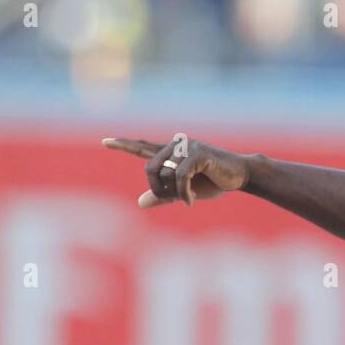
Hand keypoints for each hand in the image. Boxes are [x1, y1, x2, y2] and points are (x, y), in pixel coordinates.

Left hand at [102, 135, 250, 207]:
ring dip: (174, 194)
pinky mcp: (197, 153)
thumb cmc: (212, 182)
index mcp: (170, 153)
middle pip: (149, 168)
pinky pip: (180, 176)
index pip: (142, 148)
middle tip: (170, 200)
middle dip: (156, 189)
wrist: (239, 175)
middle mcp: (175, 146)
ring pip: (164, 173)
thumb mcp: (183, 193)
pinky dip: (183, 193)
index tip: (105, 141)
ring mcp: (186, 147)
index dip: (123, 145)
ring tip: (187, 199)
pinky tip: (191, 200)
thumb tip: (140, 203)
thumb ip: (162, 196)